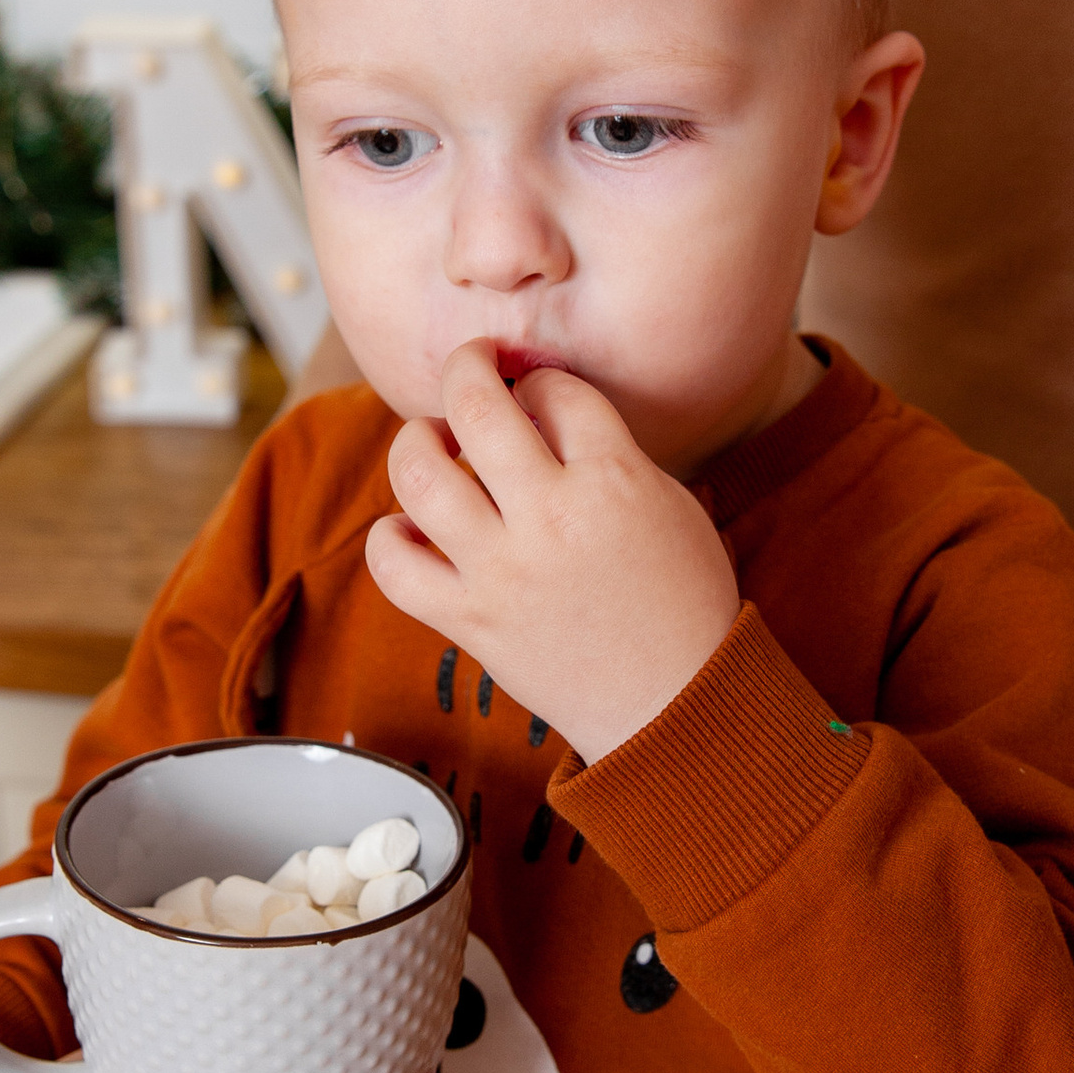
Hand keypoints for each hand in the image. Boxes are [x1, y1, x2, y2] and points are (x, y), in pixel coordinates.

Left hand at [366, 340, 739, 759]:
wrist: (676, 705)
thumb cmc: (684, 602)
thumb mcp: (671, 503)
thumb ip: (610, 451)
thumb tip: (544, 411)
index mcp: (614, 480)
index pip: (553, 389)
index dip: (540, 382)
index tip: (540, 398)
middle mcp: (550, 517)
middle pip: (476, 406)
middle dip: (466, 367)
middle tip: (471, 371)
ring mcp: (502, 571)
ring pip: (418, 474)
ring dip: (415, 441)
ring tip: (432, 443)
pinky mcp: (470, 622)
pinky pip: (394, 566)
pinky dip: (389, 537)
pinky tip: (414, 529)